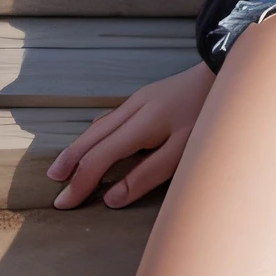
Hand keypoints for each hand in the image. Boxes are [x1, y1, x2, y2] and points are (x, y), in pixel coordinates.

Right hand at [46, 63, 214, 208]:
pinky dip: (94, 134)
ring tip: (64, 166)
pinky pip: (110, 118)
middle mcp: (132, 109)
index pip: (99, 158)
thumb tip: (111, 198)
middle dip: (71, 163)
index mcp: (140, 124)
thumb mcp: (182, 151)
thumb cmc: (206, 115)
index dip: (80, 182)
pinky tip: (93, 137)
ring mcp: (138, 101)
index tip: (64, 203)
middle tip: (53, 185)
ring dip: (79, 147)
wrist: (221, 71)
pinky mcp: (146, 99)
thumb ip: (146, 175)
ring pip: (98, 127)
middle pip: (92, 139)